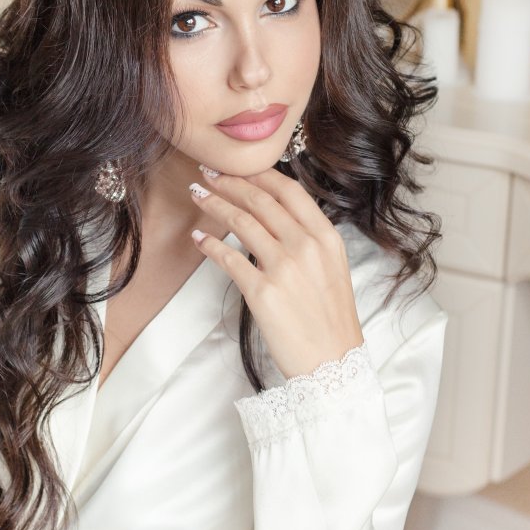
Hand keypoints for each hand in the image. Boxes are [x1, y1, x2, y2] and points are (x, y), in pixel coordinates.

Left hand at [188, 167, 363, 380]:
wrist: (332, 363)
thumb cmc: (330, 319)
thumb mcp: (331, 268)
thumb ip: (308, 239)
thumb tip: (276, 215)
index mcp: (326, 237)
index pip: (288, 191)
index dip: (258, 174)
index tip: (237, 167)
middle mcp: (306, 246)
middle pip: (260, 201)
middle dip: (229, 182)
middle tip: (208, 173)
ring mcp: (284, 268)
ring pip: (241, 222)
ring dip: (214, 204)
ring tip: (197, 194)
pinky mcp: (262, 292)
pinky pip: (228, 258)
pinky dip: (210, 244)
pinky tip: (198, 238)